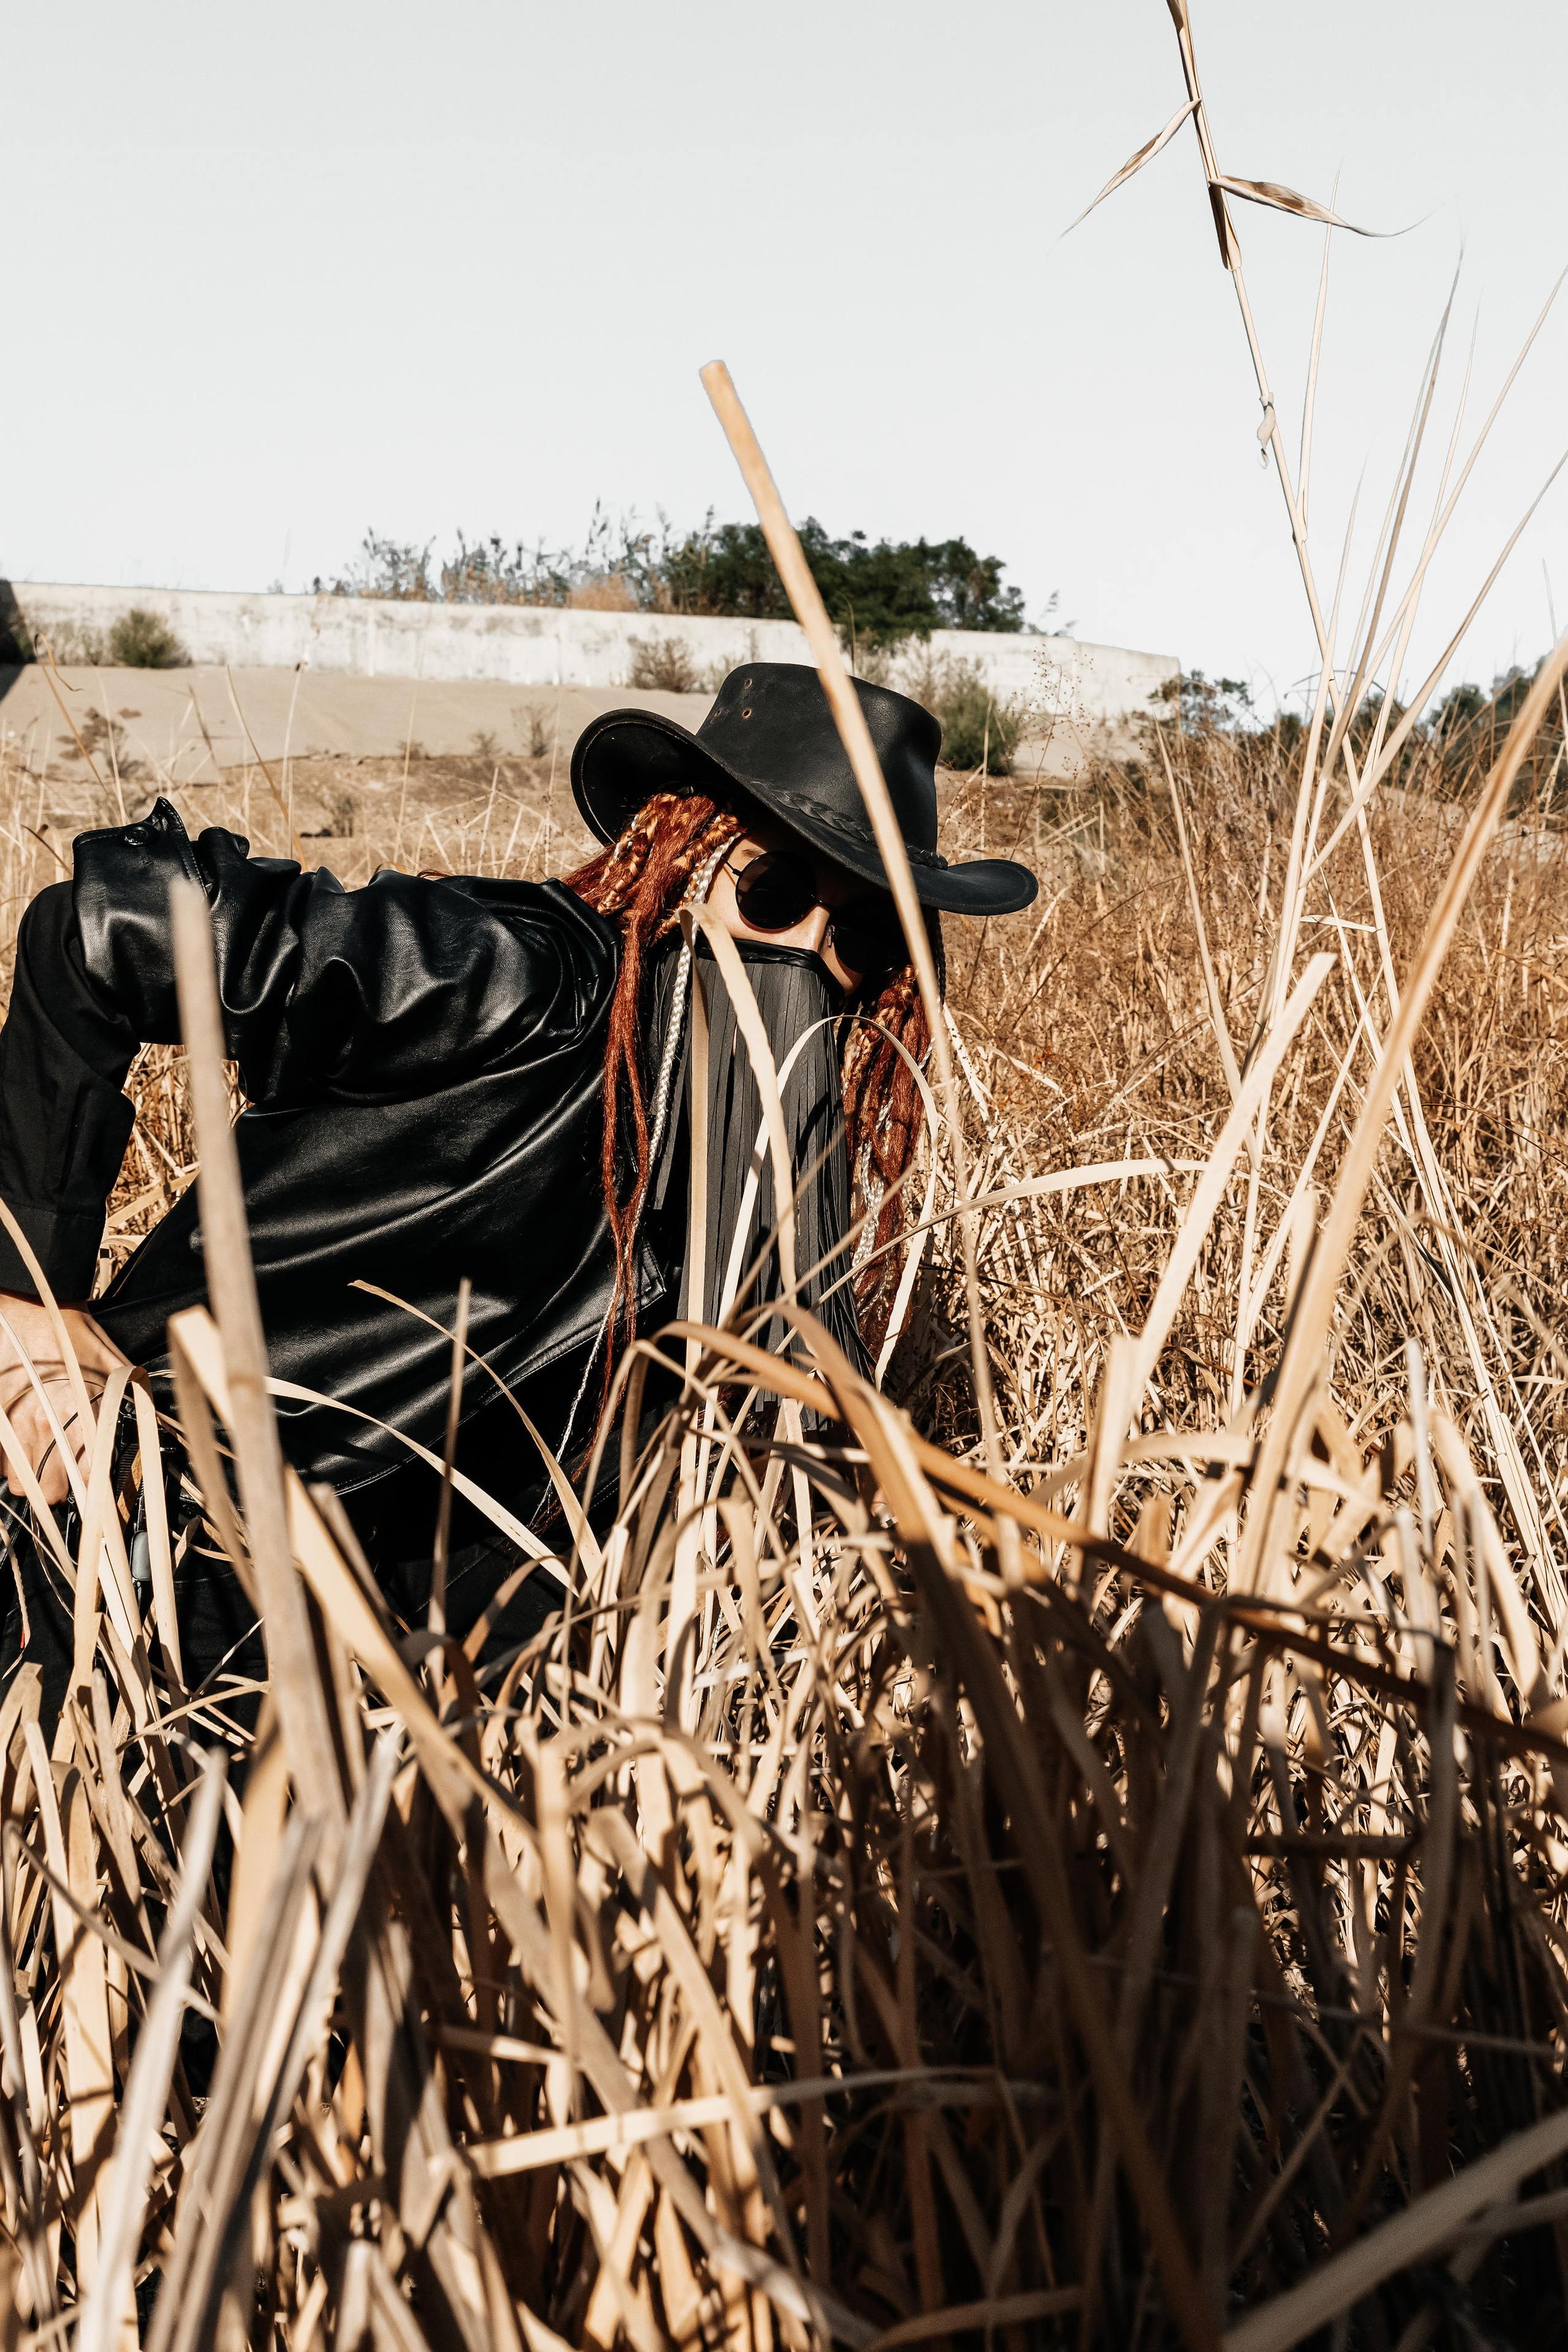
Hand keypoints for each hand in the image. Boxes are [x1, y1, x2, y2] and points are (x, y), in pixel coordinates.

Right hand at [0, 1293, 129, 1507]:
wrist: (22, 1310)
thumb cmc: (65, 1330)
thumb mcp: (110, 1359)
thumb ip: (131, 1391)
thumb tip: (154, 1415)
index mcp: (81, 1417)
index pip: (89, 1480)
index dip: (93, 1486)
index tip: (94, 1479)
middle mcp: (46, 1429)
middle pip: (48, 1492)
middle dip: (58, 1487)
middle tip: (64, 1470)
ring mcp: (13, 1429)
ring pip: (18, 1482)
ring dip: (31, 1474)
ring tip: (41, 1454)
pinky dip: (7, 1459)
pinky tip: (20, 1443)